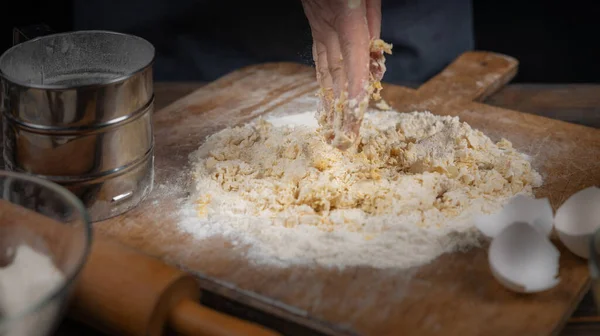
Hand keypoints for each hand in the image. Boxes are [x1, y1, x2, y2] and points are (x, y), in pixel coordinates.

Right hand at [301, 0, 382, 148]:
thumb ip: (373, 22)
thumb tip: (374, 60)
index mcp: (345, 15)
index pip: (352, 63)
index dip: (355, 93)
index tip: (357, 119)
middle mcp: (327, 25)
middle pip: (336, 74)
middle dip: (341, 109)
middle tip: (344, 140)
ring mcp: (318, 25)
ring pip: (324, 69)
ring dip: (328, 102)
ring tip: (330, 129)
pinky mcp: (315, 22)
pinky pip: (319, 57)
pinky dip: (322, 81)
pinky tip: (324, 97)